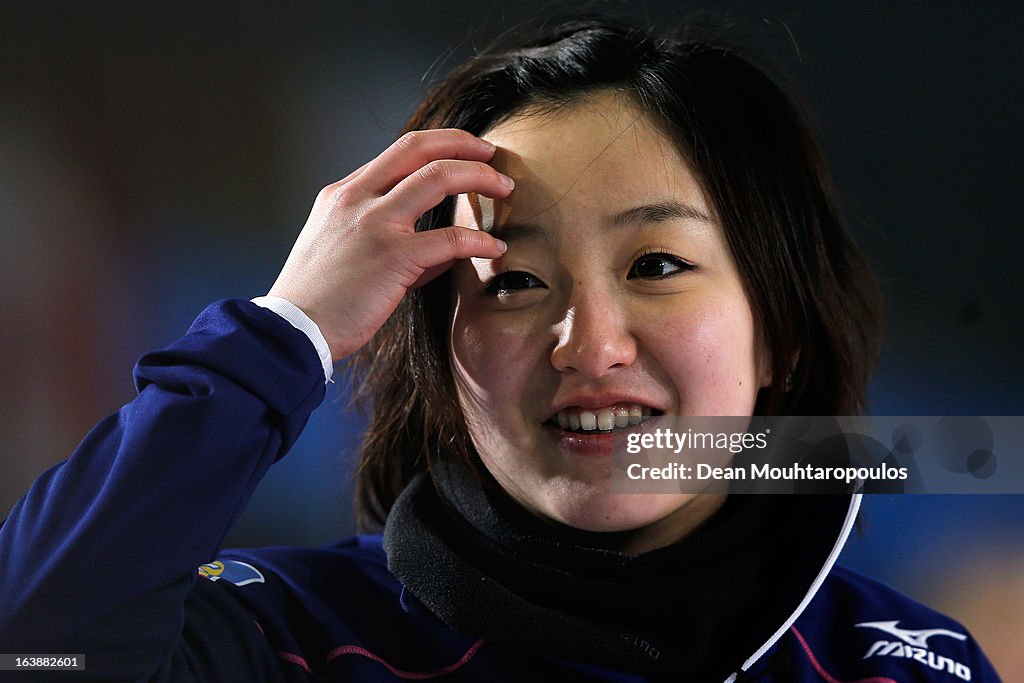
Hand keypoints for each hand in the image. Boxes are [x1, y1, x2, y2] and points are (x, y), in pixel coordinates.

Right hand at [268, 129, 512, 359]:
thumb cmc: (319, 301)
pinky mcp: (393, 256)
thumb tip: (445, 249)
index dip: (440, 145)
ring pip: (438, 177)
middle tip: (493, 154)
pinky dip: (479, 239)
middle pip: (419, 148)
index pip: (399, 151)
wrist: (293, 331)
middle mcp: (357, 199)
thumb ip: (391, 240)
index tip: (467, 150)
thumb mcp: (343, 252)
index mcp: (343, 194)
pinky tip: (494, 247)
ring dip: (479, 177)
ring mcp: (375, 224)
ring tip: (504, 189)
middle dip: (464, 144)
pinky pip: (450, 237)